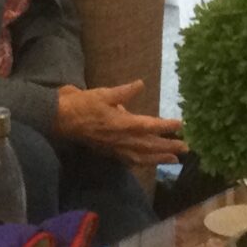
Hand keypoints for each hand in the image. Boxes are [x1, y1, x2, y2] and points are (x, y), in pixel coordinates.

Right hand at [56, 80, 186, 168]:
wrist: (60, 120)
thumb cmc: (82, 104)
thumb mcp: (103, 93)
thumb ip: (124, 92)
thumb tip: (140, 84)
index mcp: (122, 123)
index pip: (149, 126)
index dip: (166, 126)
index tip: (181, 124)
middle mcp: (121, 139)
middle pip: (150, 145)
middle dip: (169, 147)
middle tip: (186, 148)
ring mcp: (115, 148)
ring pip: (142, 156)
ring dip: (159, 158)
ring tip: (175, 160)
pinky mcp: (109, 152)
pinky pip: (129, 160)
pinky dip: (142, 162)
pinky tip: (150, 163)